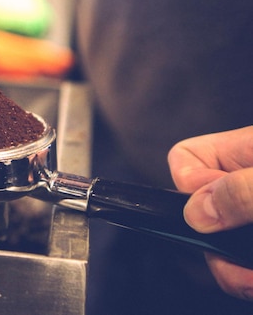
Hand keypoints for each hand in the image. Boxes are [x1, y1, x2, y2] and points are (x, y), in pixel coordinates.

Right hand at [168, 126, 252, 300]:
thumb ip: (241, 190)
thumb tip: (196, 212)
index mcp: (245, 152)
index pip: (186, 160)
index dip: (188, 186)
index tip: (212, 210)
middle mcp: (246, 184)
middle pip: (198, 213)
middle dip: (211, 245)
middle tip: (238, 260)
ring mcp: (251, 216)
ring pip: (220, 246)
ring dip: (233, 270)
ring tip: (251, 280)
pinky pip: (242, 265)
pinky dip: (247, 277)